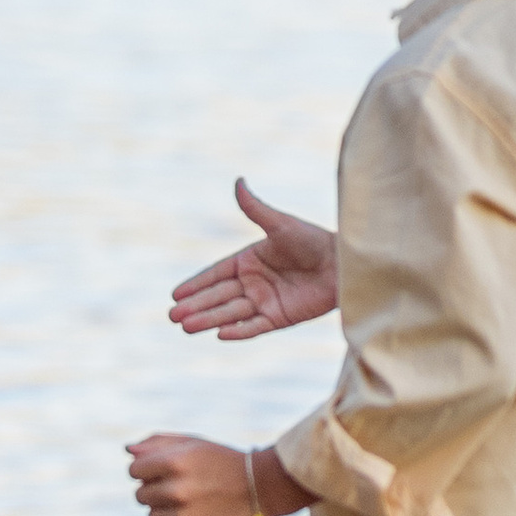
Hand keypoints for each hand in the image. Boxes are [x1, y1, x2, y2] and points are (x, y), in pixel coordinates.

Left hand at [126, 432, 306, 515]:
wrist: (262, 487)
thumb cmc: (221, 461)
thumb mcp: (192, 443)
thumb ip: (156, 444)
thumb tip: (128, 451)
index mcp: (173, 463)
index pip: (133, 471)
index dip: (145, 470)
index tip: (160, 470)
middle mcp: (177, 491)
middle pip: (140, 495)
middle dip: (155, 489)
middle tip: (179, 485)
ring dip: (166, 509)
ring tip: (190, 501)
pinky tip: (200, 515)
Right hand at [168, 176, 340, 338]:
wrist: (343, 263)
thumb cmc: (313, 240)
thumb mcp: (280, 224)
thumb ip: (256, 209)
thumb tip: (238, 181)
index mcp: (250, 260)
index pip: (216, 274)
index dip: (196, 285)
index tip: (175, 295)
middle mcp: (254, 283)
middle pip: (218, 296)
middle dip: (196, 306)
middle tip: (172, 316)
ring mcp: (266, 301)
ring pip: (231, 313)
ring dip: (209, 319)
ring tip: (186, 327)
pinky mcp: (280, 318)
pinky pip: (255, 326)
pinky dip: (238, 331)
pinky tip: (219, 334)